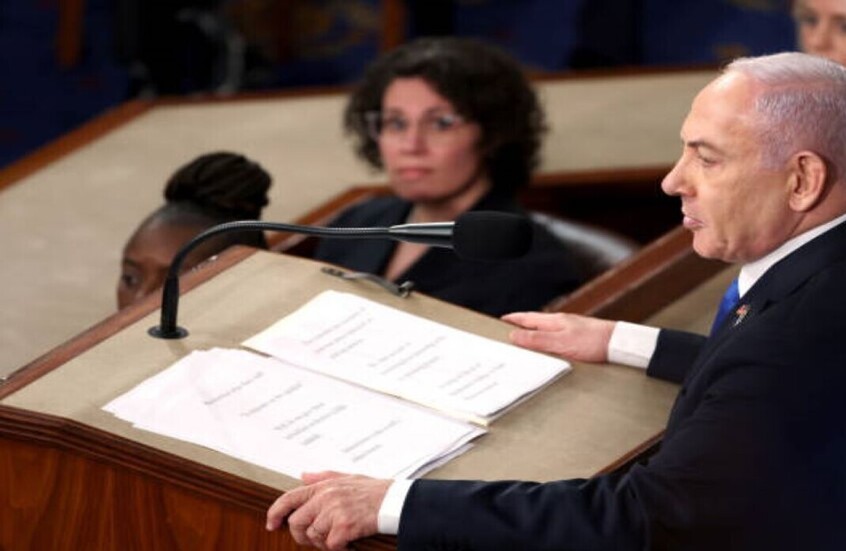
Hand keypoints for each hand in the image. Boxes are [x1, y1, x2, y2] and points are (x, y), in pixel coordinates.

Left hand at [266, 471, 390, 550]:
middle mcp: (326, 497)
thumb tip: (302, 475)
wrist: (396, 501)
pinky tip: (348, 544)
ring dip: (323, 542)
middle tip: (317, 538)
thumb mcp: (347, 477)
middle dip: (302, 535)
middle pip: (296, 522)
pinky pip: (330, 545)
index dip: (275, 512)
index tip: (271, 524)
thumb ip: (323, 477)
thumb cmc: (374, 491)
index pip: (289, 498)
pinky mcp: (344, 526)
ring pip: (313, 536)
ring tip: (338, 538)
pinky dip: (339, 549)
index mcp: (324, 485)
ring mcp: (335, 511)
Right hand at [502, 311, 614, 362]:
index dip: (513, 320)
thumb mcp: (560, 342)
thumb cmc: (594, 341)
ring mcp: (570, 330)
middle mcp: (560, 323)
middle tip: (508, 332)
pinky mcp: (578, 338)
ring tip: (524, 341)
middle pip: (535, 323)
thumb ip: (537, 339)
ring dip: (533, 334)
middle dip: (521, 327)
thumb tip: (514, 335)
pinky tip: (549, 348)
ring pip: (545, 330)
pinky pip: (555, 338)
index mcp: (553, 321)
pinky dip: (546, 341)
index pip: (526, 318)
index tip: (501, 322)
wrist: (619, 344)